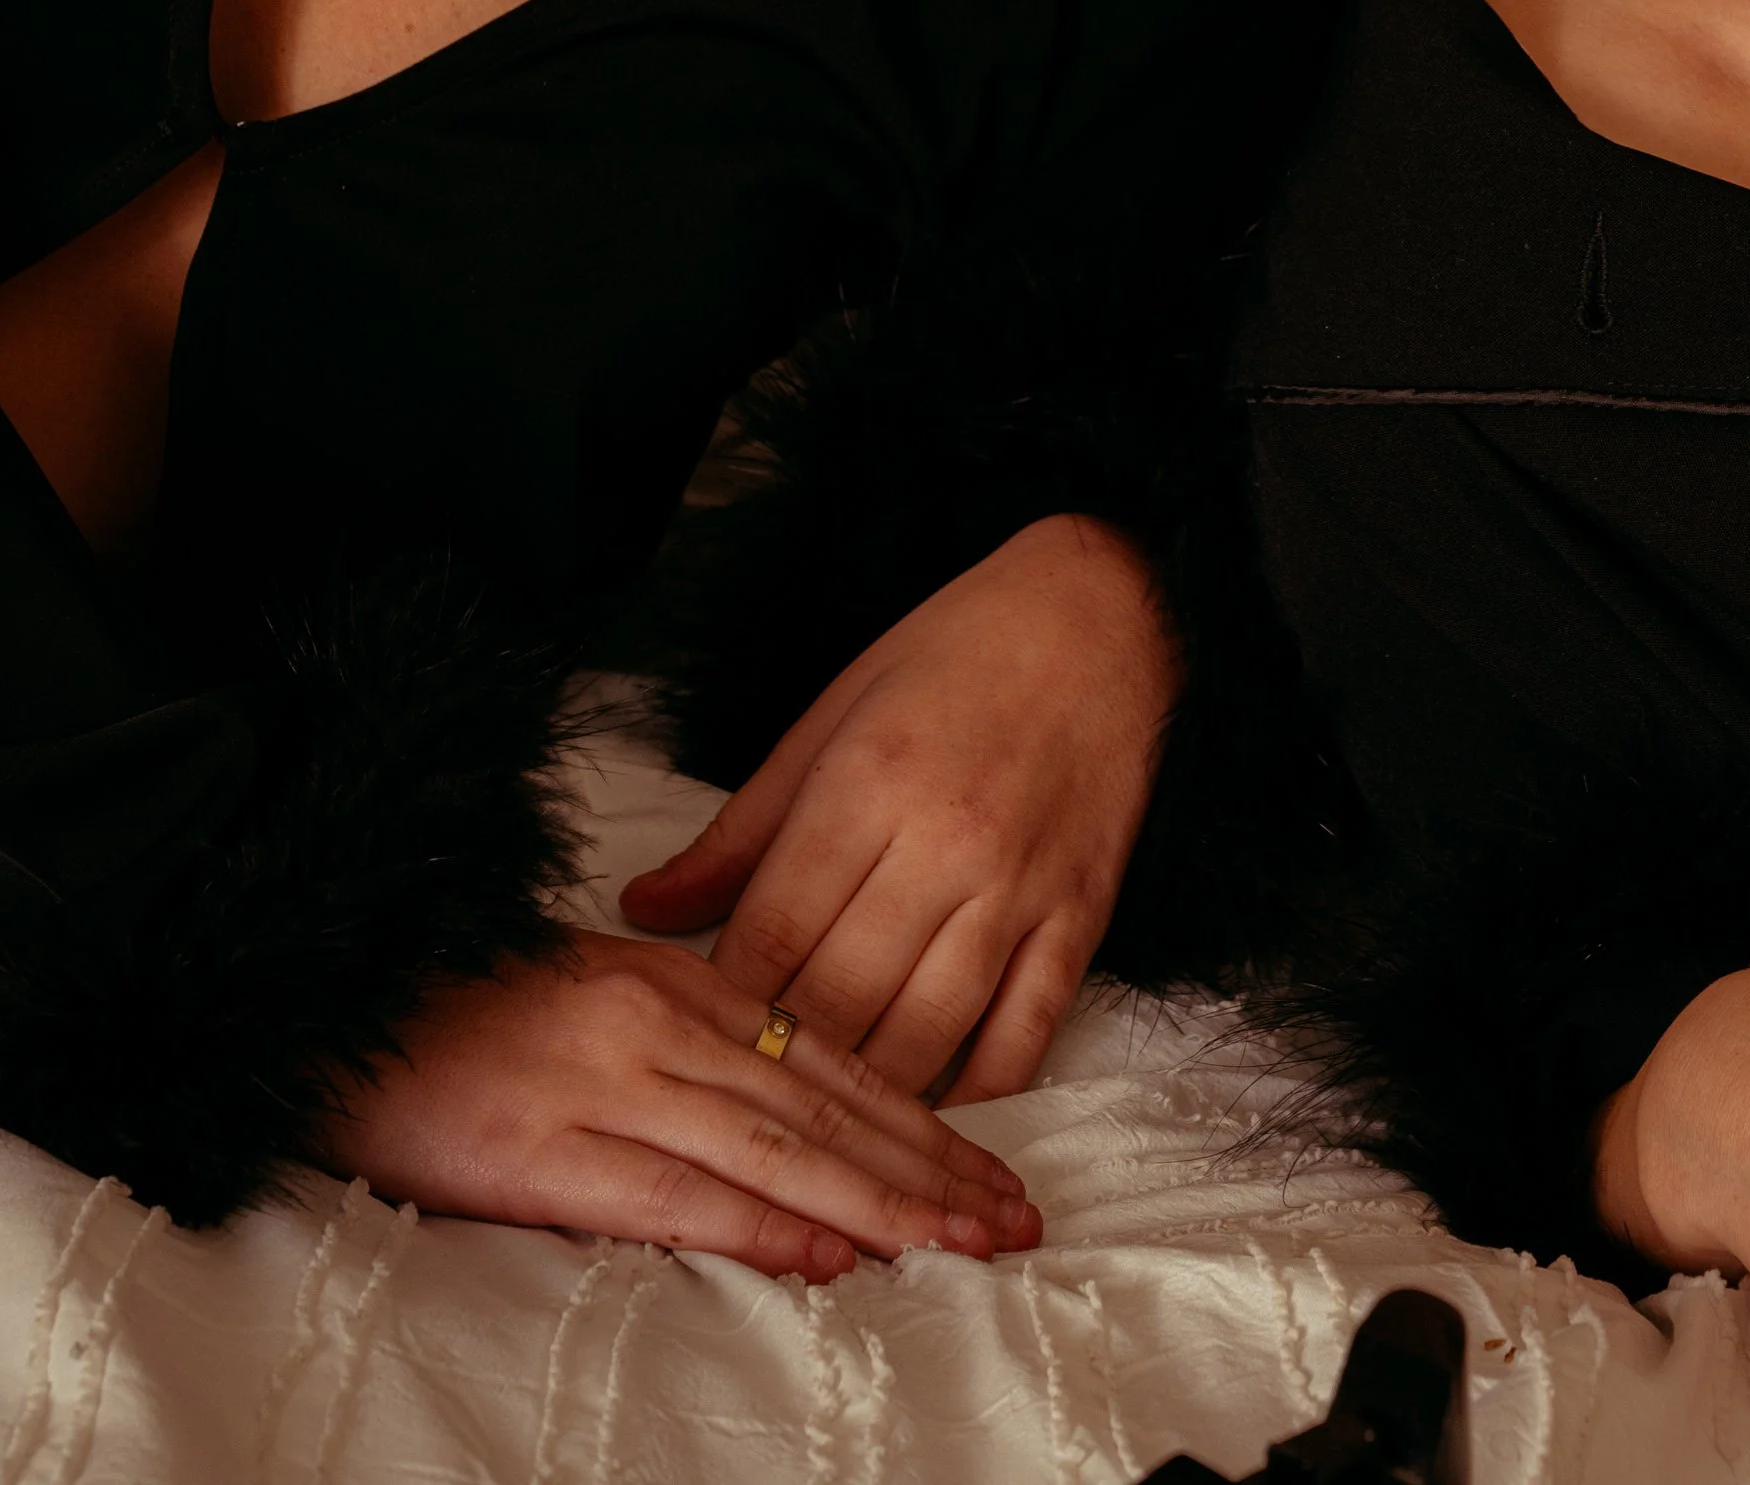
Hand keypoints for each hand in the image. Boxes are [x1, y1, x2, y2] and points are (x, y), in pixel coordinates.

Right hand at [317, 931, 1039, 1277]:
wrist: (331, 1002)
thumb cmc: (466, 1007)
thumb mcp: (599, 993)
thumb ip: (693, 1037)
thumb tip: (794, 1103)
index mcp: (677, 980)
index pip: (830, 1059)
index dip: (923, 1119)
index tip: (995, 1168)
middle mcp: (658, 1023)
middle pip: (825, 1106)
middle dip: (931, 1169)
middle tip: (1014, 1220)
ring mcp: (606, 1084)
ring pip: (775, 1148)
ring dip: (879, 1203)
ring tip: (958, 1243)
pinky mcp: (545, 1149)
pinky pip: (676, 1194)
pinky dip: (762, 1224)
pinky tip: (829, 1251)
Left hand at [622, 515, 1180, 1100]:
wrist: (1104, 615)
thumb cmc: (959, 653)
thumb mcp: (832, 712)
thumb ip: (741, 828)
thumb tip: (646, 905)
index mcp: (867, 783)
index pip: (770, 934)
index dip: (720, 1005)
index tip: (691, 1037)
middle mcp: (943, 844)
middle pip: (839, 1000)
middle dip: (781, 1064)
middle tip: (744, 1099)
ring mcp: (1019, 888)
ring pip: (925, 1036)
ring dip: (867, 1102)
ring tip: (820, 1135)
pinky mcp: (1082, 917)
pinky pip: (1025, 1037)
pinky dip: (976, 1097)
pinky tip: (932, 1128)